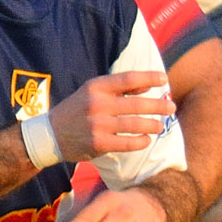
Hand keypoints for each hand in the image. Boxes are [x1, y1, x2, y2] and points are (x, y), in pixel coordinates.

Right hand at [49, 70, 174, 160]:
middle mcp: (97, 104)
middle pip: (136, 104)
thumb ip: (118, 89)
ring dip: (152, 124)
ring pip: (134, 124)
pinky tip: (147, 140)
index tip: (164, 79)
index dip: (149, 78)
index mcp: (96, 87)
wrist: (50, 135)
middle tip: (171, 107)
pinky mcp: (98, 143)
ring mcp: (98, 125)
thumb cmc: (77, 110)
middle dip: (158, 106)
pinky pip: (127, 143)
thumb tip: (146, 87)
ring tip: (160, 125)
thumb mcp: (92, 92)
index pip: (128, 79)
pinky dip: (140, 141)